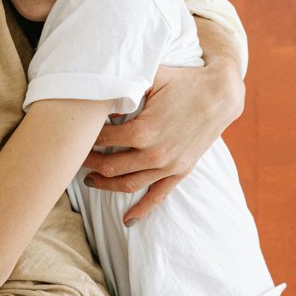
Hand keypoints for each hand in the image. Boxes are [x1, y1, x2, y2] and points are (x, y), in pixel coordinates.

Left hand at [83, 58, 243, 222]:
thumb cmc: (183, 81)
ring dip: (105, 185)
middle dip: (89, 163)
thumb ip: (124, 83)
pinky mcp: (181, 171)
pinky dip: (142, 210)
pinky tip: (127, 220)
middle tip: (74, 158)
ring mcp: (169, 166)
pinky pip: (158, 196)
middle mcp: (154, 154)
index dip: (85, 138)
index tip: (74, 135)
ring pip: (128, 184)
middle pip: (109, 166)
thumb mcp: (151, 75)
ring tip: (89, 180)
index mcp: (143, 131)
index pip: (102, 140)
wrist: (220, 94)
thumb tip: (98, 91)